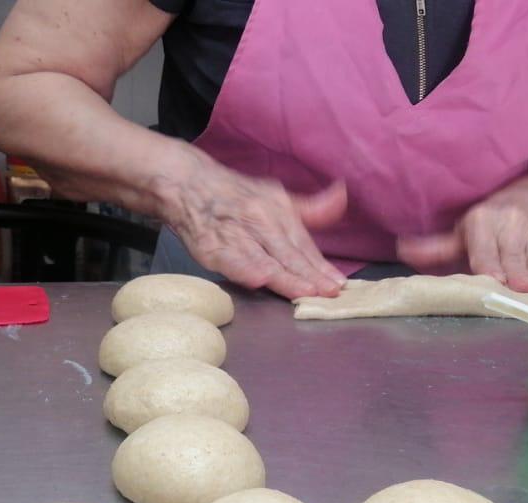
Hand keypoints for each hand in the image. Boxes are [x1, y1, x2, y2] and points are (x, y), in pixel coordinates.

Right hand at [159, 158, 347, 298]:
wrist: (186, 184)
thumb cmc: (235, 196)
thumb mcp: (276, 197)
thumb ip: (311, 208)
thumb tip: (341, 198)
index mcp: (277, 210)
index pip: (303, 244)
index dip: (321, 265)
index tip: (339, 284)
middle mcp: (259, 221)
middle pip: (289, 254)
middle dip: (310, 275)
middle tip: (329, 293)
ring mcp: (235, 235)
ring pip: (264, 260)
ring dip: (285, 277)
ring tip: (305, 292)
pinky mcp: (211, 247)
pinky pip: (230, 260)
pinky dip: (244, 269)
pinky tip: (259, 279)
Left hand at [396, 191, 527, 293]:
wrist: (524, 200)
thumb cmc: (485, 225)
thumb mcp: (458, 233)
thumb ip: (434, 247)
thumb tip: (402, 247)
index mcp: (485, 225)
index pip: (487, 252)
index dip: (492, 267)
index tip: (497, 281)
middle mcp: (513, 226)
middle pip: (516, 259)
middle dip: (519, 275)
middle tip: (523, 290)